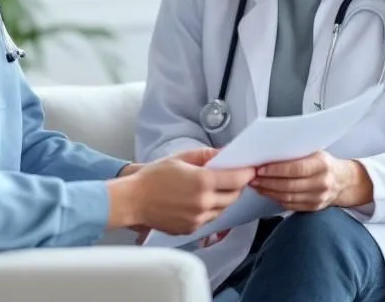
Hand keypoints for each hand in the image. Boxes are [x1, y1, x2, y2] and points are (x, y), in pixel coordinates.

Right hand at [107, 151, 253, 234]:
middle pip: (234, 196)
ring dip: (224, 198)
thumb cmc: (154, 176)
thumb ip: (206, 155)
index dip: (246, 173)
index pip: (236, 179)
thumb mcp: (181, 158)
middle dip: (236, 186)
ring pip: (223, 209)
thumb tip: (225, 153)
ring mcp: (198, 220)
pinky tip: (199, 200)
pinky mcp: (191, 230)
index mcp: (202, 183)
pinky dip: (210, 209)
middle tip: (232, 176)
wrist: (134, 200)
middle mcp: (203, 204)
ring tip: (213, 188)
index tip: (249, 168)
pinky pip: (210, 219)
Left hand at [250, 151, 372, 211]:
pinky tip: (267, 192)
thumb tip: (269, 150)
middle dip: (267, 181)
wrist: (343, 180)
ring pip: (288, 197)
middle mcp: (321, 183)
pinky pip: (290, 205)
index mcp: (322, 165)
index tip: (260, 169)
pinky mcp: (313, 208)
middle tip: (252, 177)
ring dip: (268, 191)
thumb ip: (295, 152)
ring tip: (256, 184)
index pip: (295, 168)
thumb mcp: (314, 151)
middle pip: (289, 185)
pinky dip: (276, 199)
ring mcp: (318, 198)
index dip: (276, 170)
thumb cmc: (324, 162)